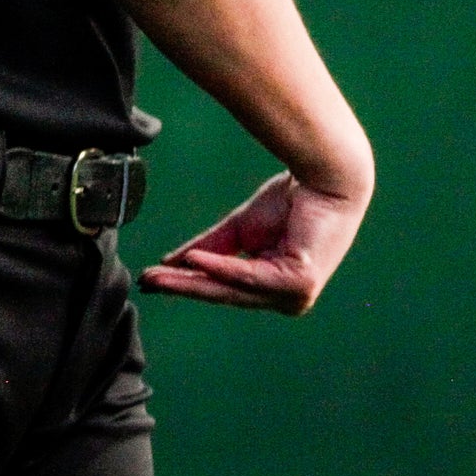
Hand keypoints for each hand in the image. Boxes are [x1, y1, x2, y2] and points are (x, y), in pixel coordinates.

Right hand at [138, 171, 369, 315]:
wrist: (327, 177)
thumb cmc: (292, 201)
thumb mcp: (242, 228)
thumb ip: (212, 247)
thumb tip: (173, 260)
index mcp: (273, 287)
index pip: (223, 287)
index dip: (187, 283)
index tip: (151, 278)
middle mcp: (284, 298)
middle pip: (224, 292)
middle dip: (183, 286)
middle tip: (147, 282)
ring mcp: (295, 294)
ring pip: (233, 289)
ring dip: (194, 281)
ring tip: (161, 274)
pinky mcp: (301, 282)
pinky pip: (252, 277)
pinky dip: (221, 268)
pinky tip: (195, 260)